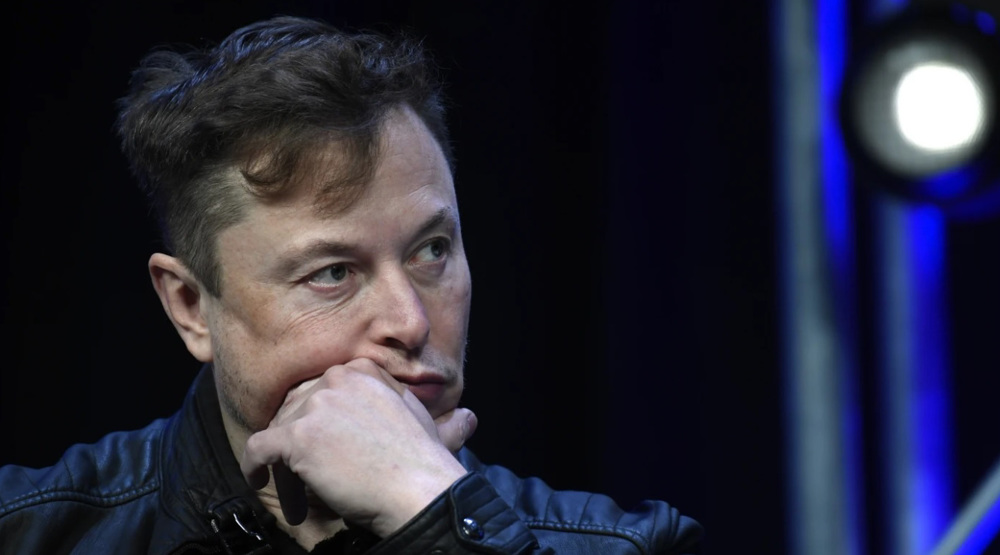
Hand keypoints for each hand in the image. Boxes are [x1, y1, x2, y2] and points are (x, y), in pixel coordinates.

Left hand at [239, 358, 474, 535]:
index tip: (319, 442)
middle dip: (298, 439)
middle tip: (307, 471)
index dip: (316, 418)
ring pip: (278, 428)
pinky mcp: (297, 436)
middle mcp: (336, 378)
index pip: (320, 388)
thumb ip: (431, 414)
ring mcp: (315, 405)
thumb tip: (468, 418)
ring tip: (297, 489)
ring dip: (283, 461)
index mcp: (363, 369)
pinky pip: (257, 447)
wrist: (418, 488)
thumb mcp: (427, 424)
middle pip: (296, 407)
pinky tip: (259, 479)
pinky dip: (254, 466)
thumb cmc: (425, 462)